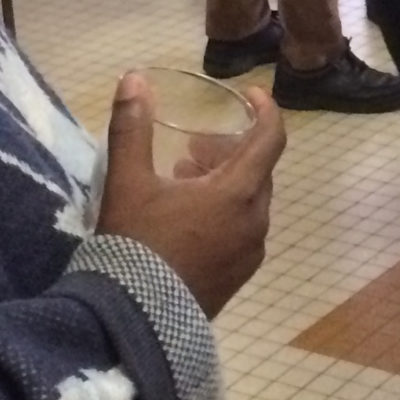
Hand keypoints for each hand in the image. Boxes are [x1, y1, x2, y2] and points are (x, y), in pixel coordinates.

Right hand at [95, 71, 286, 316]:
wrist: (134, 321)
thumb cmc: (134, 244)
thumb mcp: (128, 181)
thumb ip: (132, 127)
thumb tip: (133, 78)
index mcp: (238, 193)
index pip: (271, 139)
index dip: (265, 110)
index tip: (250, 94)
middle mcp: (255, 221)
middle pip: (259, 170)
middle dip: (232, 150)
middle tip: (194, 147)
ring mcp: (249, 254)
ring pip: (250, 202)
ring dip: (226, 181)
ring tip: (183, 179)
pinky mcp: (238, 278)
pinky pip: (243, 230)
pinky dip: (226, 211)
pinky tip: (187, 218)